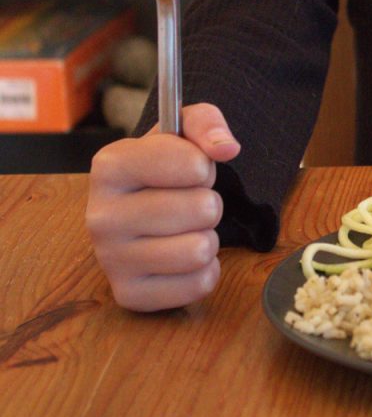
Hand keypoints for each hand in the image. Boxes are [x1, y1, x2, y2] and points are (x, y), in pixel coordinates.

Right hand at [87, 103, 240, 310]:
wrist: (140, 209)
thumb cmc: (166, 168)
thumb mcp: (183, 131)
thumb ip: (206, 122)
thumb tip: (226, 148)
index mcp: (109, 166)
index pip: (190, 164)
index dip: (204, 165)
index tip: (192, 168)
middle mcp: (100, 215)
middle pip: (203, 209)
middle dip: (210, 204)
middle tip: (188, 203)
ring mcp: (110, 259)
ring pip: (200, 249)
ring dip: (207, 238)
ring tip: (185, 229)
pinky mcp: (129, 294)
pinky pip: (199, 284)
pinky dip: (204, 271)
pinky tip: (181, 258)